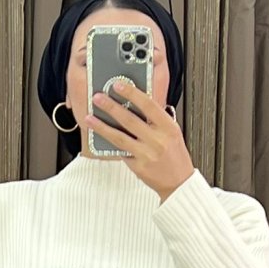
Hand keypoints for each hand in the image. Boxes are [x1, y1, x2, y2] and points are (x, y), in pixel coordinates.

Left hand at [86, 82, 194, 200]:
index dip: (131, 93)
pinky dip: (109, 142)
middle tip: (97, 97)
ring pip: (120, 137)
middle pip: (130, 120)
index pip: (148, 105)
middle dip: (111, 107)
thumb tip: (135, 102)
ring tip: (90, 117)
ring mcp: (146, 154)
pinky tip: (99, 135)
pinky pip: (121, 151)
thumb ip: (156, 119)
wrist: (178, 182)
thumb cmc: (175, 155)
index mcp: (168, 127)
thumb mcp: (172, 132)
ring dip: (102, 126)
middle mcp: (157, 140)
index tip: (117, 85)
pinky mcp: (138, 167)